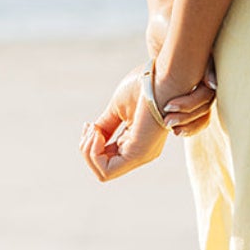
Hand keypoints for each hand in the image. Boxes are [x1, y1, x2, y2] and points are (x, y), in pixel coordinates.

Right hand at [79, 58, 217, 181]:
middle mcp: (140, 154)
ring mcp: (140, 156)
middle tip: (90, 127)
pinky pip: (107, 169)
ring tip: (93, 129)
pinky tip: (97, 133)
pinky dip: (95, 153)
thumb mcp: (118, 109)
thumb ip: (106, 126)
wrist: (163, 77)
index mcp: (136, 143)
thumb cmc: (145, 86)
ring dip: (89, 151)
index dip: (91, 145)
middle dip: (87, 149)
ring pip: (103, 173)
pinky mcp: (138, 154)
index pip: (107, 159)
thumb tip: (92, 137)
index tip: (89, 125)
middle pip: (103, 169)